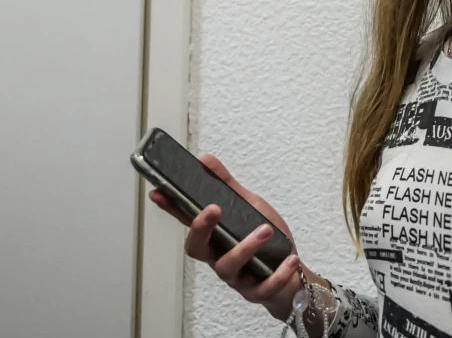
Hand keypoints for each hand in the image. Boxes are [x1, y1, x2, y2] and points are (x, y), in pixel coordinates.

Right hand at [147, 153, 305, 321]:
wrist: (293, 275)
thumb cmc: (267, 240)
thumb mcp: (249, 207)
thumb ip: (228, 186)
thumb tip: (205, 159)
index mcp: (215, 237)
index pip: (187, 221)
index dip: (170, 208)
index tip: (158, 192)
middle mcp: (219, 258)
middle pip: (196, 249)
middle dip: (200, 228)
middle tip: (213, 208)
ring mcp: (236, 277)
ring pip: (228, 267)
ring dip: (247, 247)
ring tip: (267, 229)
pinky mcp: (257, 292)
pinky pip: (263, 287)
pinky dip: (277, 274)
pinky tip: (290, 259)